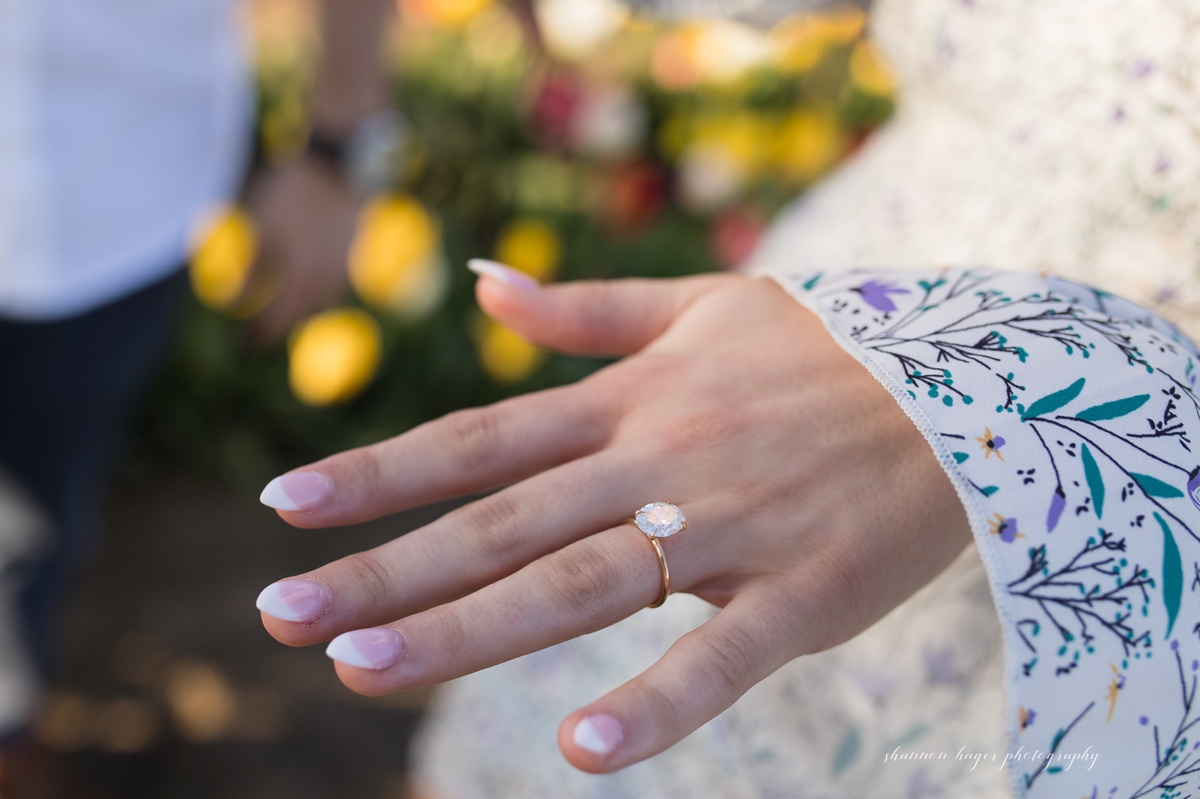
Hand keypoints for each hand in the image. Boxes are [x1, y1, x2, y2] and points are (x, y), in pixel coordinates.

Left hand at [244, 158, 358, 341]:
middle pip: (299, 317)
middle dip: (278, 324)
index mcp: (303, 285)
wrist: (344, 165)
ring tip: (278, 302)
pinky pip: (329, 282)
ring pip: (316, 300)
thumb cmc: (296, 195)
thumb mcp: (264, 230)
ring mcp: (345, 272)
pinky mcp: (354, 256)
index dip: (257, 336)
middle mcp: (328, 286)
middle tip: (258, 330)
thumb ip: (251, 271)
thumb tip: (231, 302)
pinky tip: (303, 273)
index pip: (276, 324)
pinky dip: (312, 286)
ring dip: (297, 306)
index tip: (243, 345)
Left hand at [256, 267, 971, 771]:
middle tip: (280, 617)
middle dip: (386, 570)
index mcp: (633, 400)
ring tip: (363, 666)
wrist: (968, 386)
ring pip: (580, 585)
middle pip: (502, 523)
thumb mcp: (701, 304)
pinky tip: (583, 751)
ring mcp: (729, 528)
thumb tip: (481, 283)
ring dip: (467, 630)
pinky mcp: (805, 592)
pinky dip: (658, 705)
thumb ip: (584, 307)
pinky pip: (725, 656)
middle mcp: (661, 460)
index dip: (380, 472)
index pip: (480, 439)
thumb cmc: (823, 350)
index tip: (286, 506)